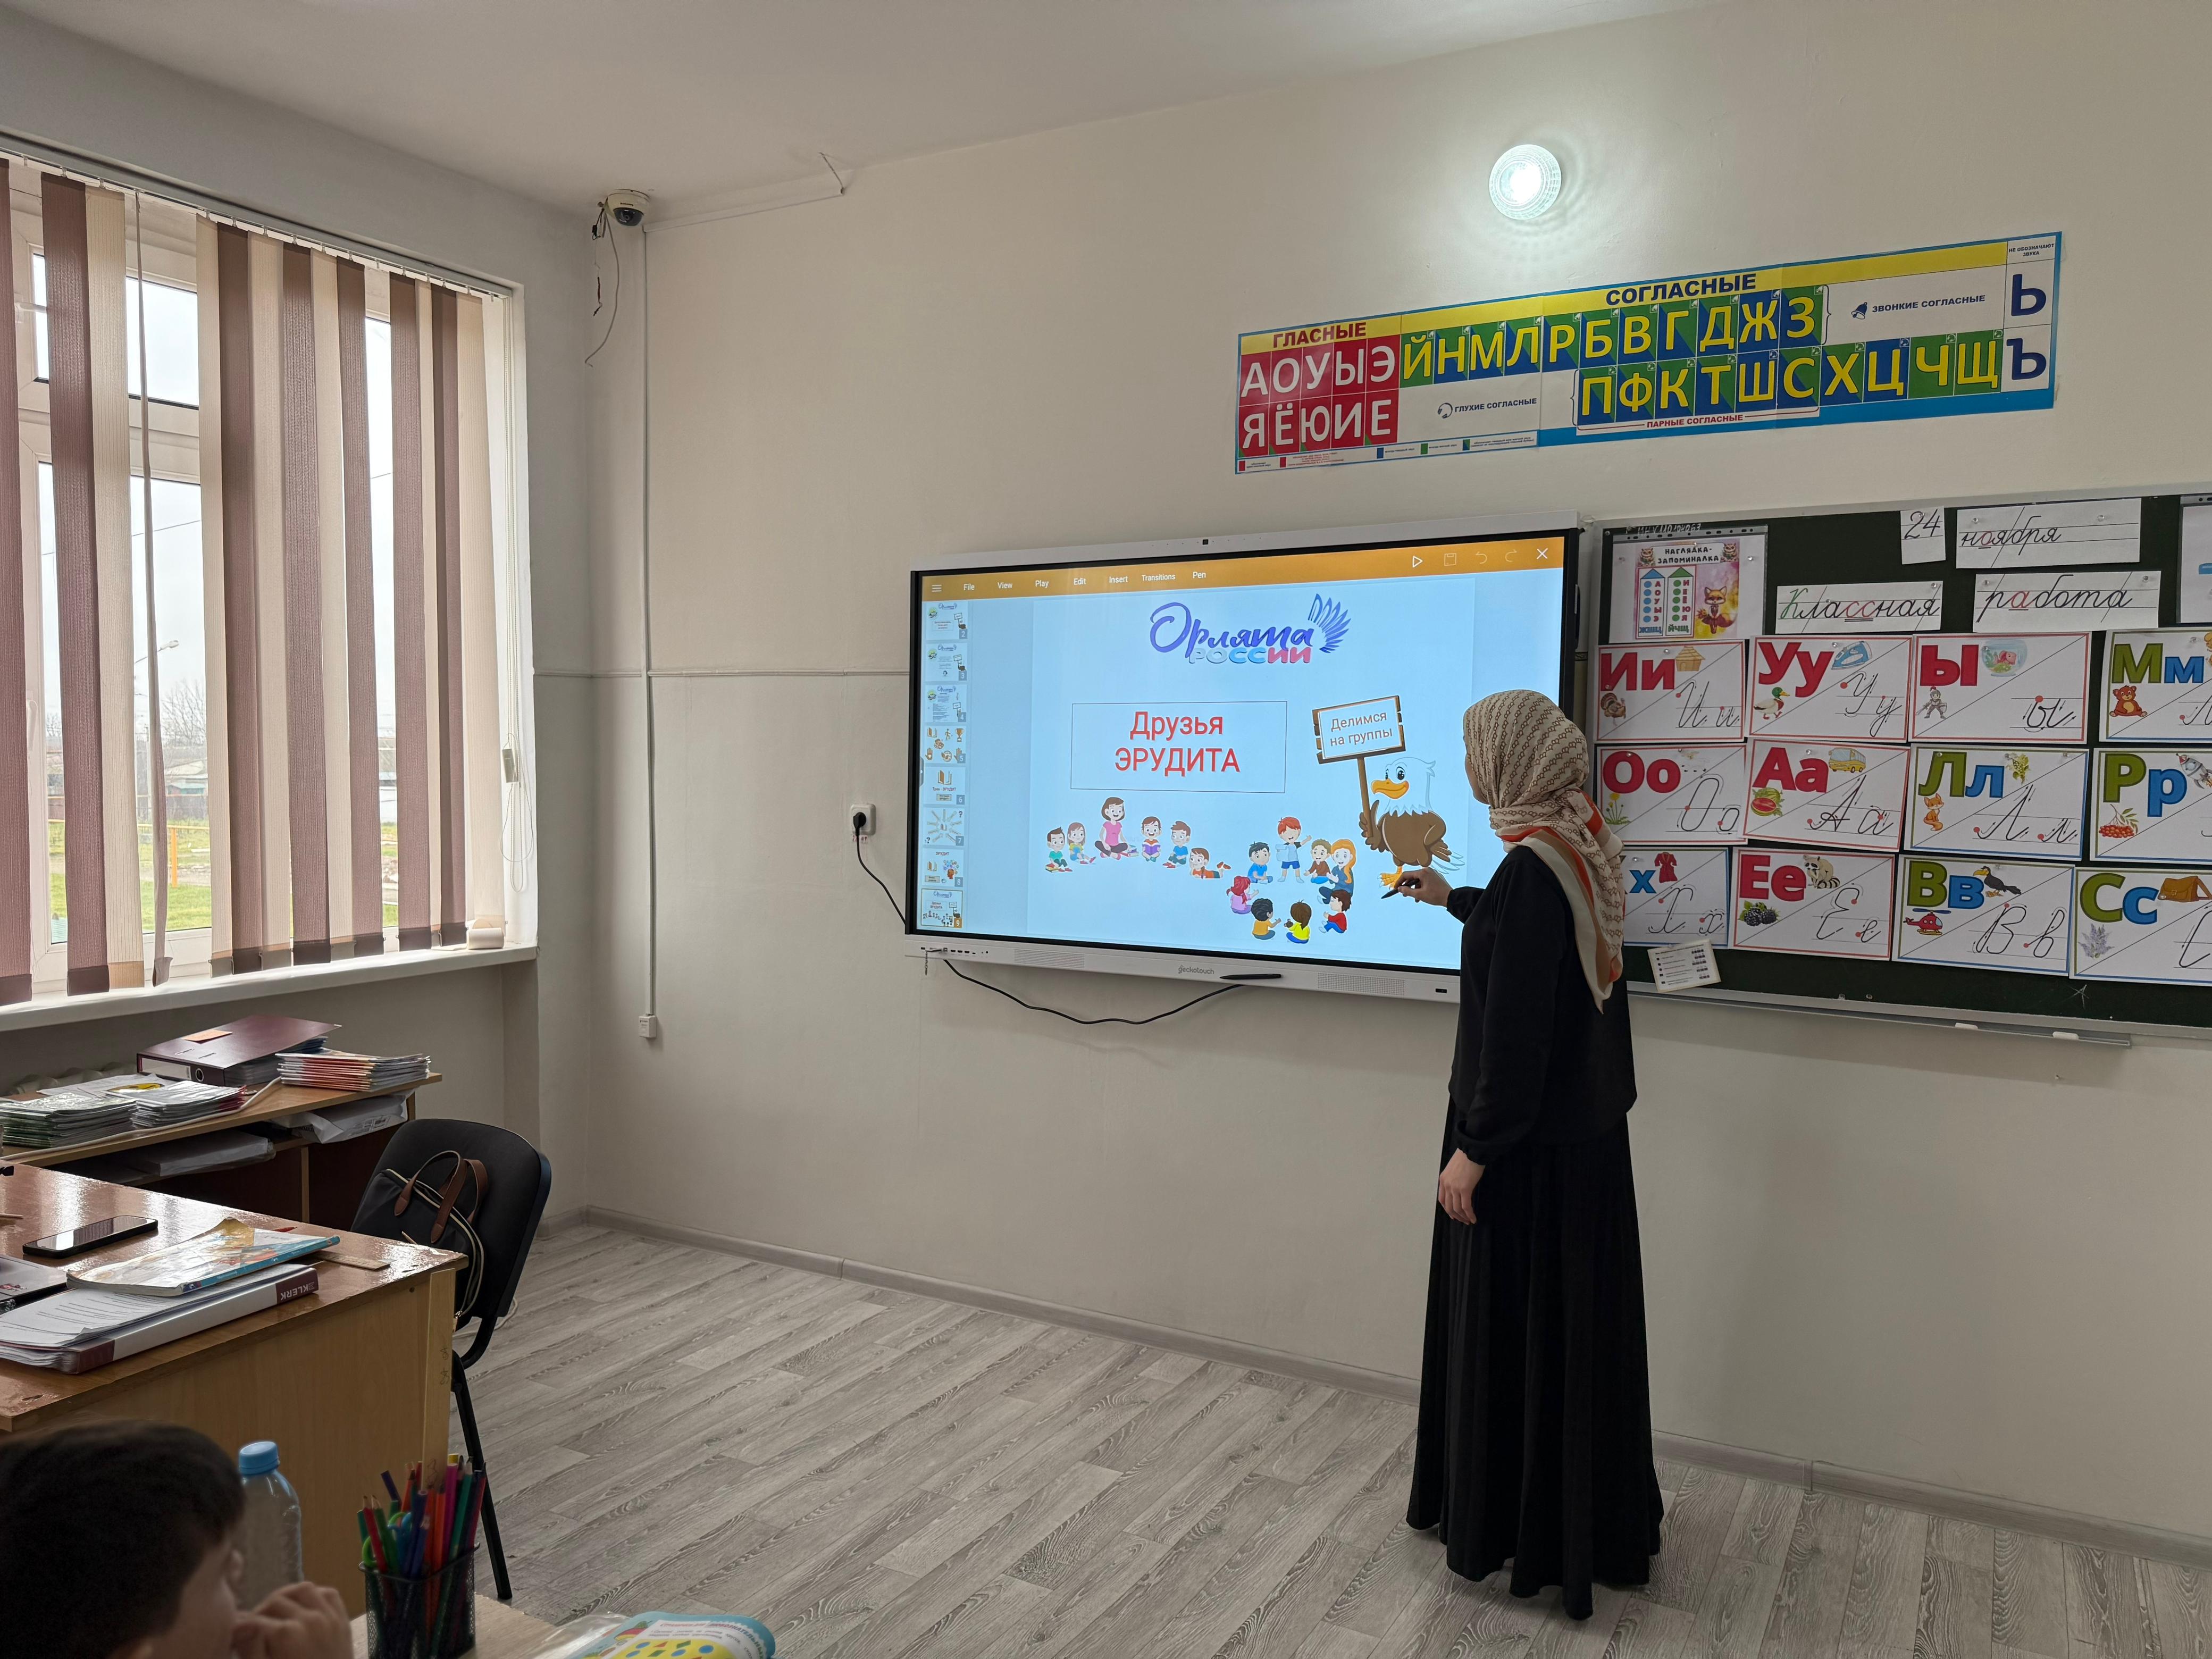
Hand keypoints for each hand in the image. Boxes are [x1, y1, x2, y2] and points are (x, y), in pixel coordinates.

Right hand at [232, 1583, 349, 1658]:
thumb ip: (252, 1649)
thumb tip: (240, 1623)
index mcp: (287, 1635)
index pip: (253, 1621)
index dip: (238, 1629)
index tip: (232, 1636)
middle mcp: (310, 1619)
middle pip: (276, 1601)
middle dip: (259, 1612)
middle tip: (251, 1628)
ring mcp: (329, 1617)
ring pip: (303, 1590)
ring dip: (286, 1597)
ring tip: (274, 1613)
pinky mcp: (343, 1621)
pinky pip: (329, 1594)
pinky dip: (314, 1595)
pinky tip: (302, 1608)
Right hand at [1391, 868, 1452, 905]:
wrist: (1450, 897)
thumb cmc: (1435, 896)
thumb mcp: (1419, 895)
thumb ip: (1407, 891)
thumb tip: (1399, 889)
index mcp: (1422, 872)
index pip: (1406, 875)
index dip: (1399, 882)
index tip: (1396, 889)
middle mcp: (1427, 870)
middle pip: (1413, 877)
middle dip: (1408, 886)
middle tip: (1404, 894)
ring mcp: (1432, 873)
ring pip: (1419, 880)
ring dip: (1415, 889)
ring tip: (1415, 899)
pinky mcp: (1436, 877)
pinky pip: (1425, 881)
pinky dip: (1421, 888)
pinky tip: (1421, 896)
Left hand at [1437, 1150, 1483, 1225]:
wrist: (1472, 1151)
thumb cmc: (1466, 1157)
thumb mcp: (1454, 1169)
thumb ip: (1454, 1180)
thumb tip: (1460, 1191)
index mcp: (1443, 1179)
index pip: (1442, 1199)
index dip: (1448, 1209)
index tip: (1453, 1214)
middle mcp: (1446, 1185)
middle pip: (1448, 1207)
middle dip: (1456, 1216)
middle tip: (1463, 1220)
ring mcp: (1454, 1187)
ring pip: (1457, 1209)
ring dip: (1463, 1217)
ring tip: (1469, 1220)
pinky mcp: (1464, 1189)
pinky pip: (1466, 1206)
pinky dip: (1470, 1214)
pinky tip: (1473, 1218)